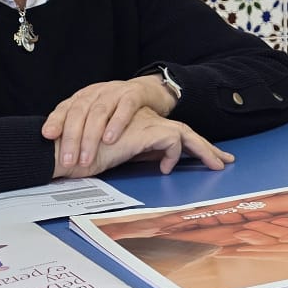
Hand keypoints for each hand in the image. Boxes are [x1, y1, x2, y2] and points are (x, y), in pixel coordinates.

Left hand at [42, 76, 177, 170]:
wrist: (149, 91)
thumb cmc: (118, 108)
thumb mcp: (96, 115)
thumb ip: (80, 127)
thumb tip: (58, 152)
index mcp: (84, 97)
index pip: (65, 107)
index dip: (56, 120)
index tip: (48, 136)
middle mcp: (97, 92)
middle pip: (80, 112)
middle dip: (72, 138)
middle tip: (69, 161)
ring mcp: (116, 92)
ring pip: (99, 112)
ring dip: (91, 137)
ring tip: (87, 158)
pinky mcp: (134, 94)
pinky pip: (125, 108)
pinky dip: (116, 123)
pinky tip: (110, 139)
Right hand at [55, 109, 232, 177]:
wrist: (65, 151)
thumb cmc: (81, 156)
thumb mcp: (113, 155)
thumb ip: (135, 152)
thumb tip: (159, 161)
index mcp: (135, 123)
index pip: (168, 131)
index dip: (186, 145)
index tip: (204, 158)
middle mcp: (142, 120)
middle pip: (182, 130)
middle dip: (205, 147)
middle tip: (223, 160)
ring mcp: (143, 123)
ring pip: (184, 132)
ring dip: (203, 149)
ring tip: (218, 164)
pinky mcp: (144, 130)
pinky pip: (173, 139)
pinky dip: (176, 152)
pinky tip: (168, 168)